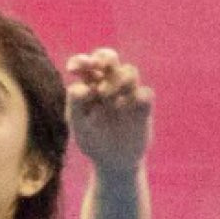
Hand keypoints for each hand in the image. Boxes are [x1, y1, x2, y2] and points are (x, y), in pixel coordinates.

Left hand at [65, 50, 152, 172]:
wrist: (114, 161)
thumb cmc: (92, 140)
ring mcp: (128, 94)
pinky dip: (137, 97)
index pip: (86, 64)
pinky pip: (146, 93)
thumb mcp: (78, 125)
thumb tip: (82, 86)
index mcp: (91, 86)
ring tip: (107, 97)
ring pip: (130, 70)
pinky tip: (126, 108)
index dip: (81, 61)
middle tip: (98, 67)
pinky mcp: (144, 107)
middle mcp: (110, 84)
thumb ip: (76, 104)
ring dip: (118, 79)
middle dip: (104, 57)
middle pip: (110, 58)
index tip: (73, 70)